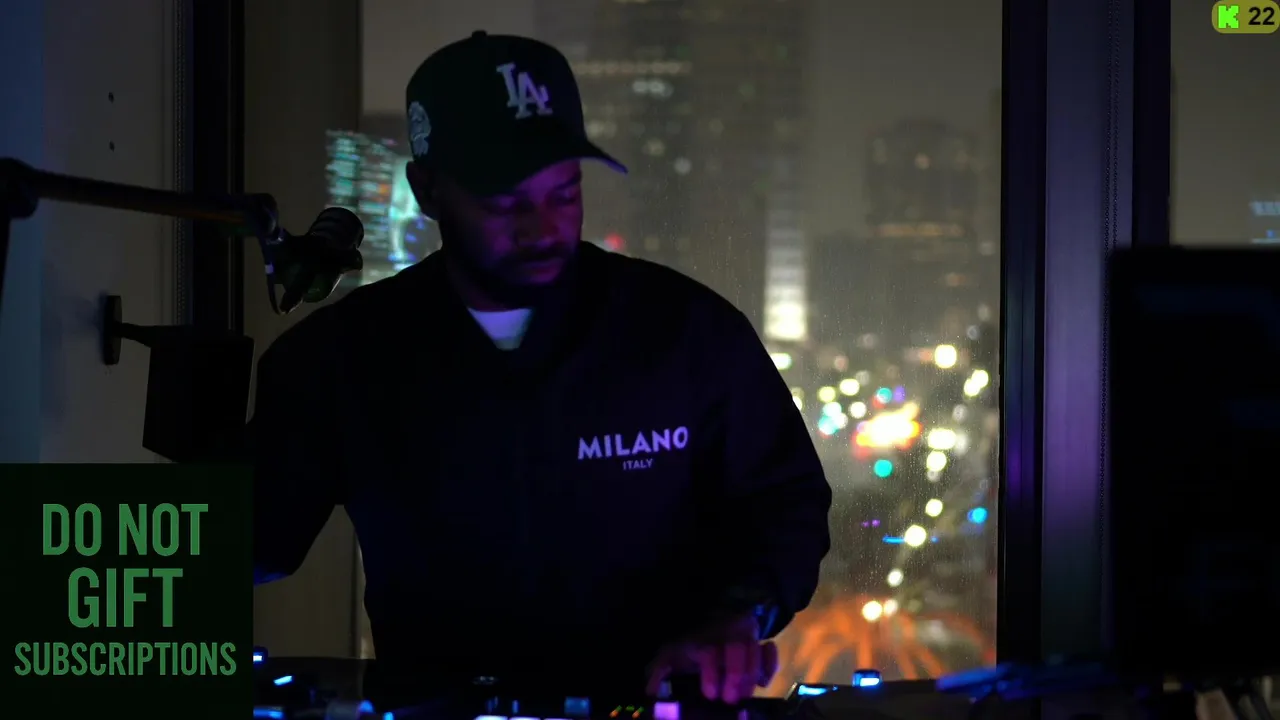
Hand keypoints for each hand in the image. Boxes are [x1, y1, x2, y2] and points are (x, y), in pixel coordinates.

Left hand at [645, 613, 779, 703]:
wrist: (708, 630)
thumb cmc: (686, 651)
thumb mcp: (669, 657)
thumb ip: (660, 672)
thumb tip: (651, 690)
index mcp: (701, 641)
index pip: (709, 651)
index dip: (712, 673)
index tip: (710, 694)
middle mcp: (724, 637)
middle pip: (738, 649)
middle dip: (736, 676)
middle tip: (730, 699)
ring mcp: (743, 639)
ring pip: (755, 650)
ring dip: (752, 675)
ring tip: (745, 696)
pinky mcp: (758, 645)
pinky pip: (770, 651)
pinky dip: (770, 666)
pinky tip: (763, 683)